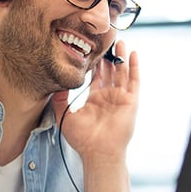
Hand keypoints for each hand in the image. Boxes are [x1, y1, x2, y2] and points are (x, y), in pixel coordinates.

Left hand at [52, 40, 139, 160]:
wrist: (98, 152)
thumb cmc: (82, 139)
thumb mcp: (64, 116)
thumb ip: (59, 100)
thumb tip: (56, 83)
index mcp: (95, 100)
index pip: (96, 77)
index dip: (94, 63)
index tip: (90, 49)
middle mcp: (109, 97)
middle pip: (110, 72)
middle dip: (108, 56)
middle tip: (104, 40)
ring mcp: (121, 99)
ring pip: (122, 73)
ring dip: (121, 57)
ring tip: (119, 41)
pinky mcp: (131, 101)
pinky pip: (134, 81)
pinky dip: (134, 67)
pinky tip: (132, 53)